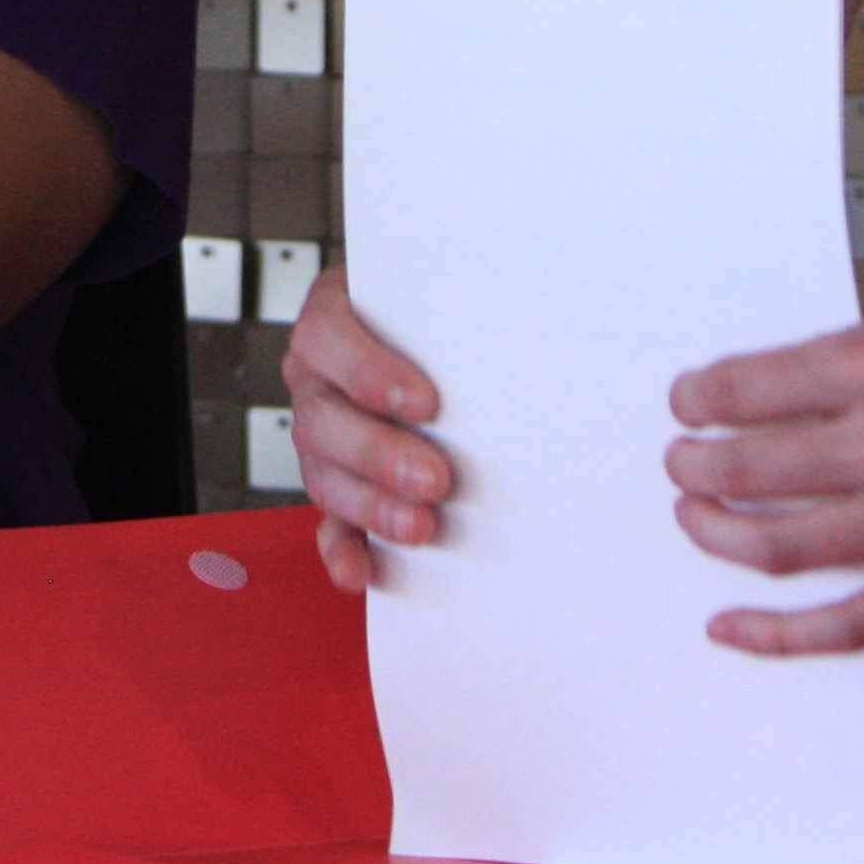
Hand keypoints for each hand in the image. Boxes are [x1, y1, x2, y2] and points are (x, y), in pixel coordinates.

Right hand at [283, 266, 455, 589]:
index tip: (426, 403)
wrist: (427, 330)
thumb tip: (547, 336)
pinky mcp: (335, 481)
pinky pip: (328, 520)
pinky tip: (364, 570)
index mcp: (334, 314)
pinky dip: (344, 548)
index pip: (330, 334)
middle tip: (433, 478)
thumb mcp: (444, 294)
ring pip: (324, 473)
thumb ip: (470, 313)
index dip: (368, 372)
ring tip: (419, 527)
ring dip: (369, 506)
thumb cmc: (439, 313)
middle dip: (377, 454)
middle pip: (323, 416)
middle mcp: (316, 375)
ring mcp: (320, 432)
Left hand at [665, 264, 863, 652]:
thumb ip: (842, 368)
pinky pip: (852, 623)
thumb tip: (750, 399)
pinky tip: (732, 625)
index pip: (745, 390)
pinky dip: (781, 633)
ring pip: (783, 548)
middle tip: (682, 462)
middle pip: (750, 470)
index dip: (698, 399)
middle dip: (696, 467)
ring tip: (697, 516)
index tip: (686, 403)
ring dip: (718, 534)